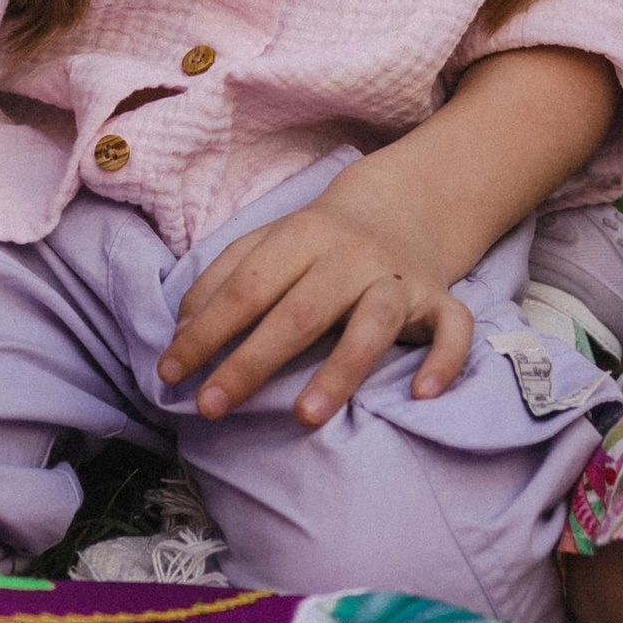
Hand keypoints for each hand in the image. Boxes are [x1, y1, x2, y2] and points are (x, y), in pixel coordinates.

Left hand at [162, 181, 473, 428]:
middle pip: (299, 311)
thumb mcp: (269, 244)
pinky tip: (421, 393)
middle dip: (251, 362)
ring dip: (340, 371)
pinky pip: (452, 329)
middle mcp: (351, 256)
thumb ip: (222, 280)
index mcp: (303, 236)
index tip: (169, 373)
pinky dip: (444, 360)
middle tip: (210, 407)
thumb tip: (182, 332)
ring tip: (304, 417)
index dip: (206, 332)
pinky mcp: (440, 300)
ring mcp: (398, 279)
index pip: (246, 288)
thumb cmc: (321, 240)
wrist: (405, 205)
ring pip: (374, 323)